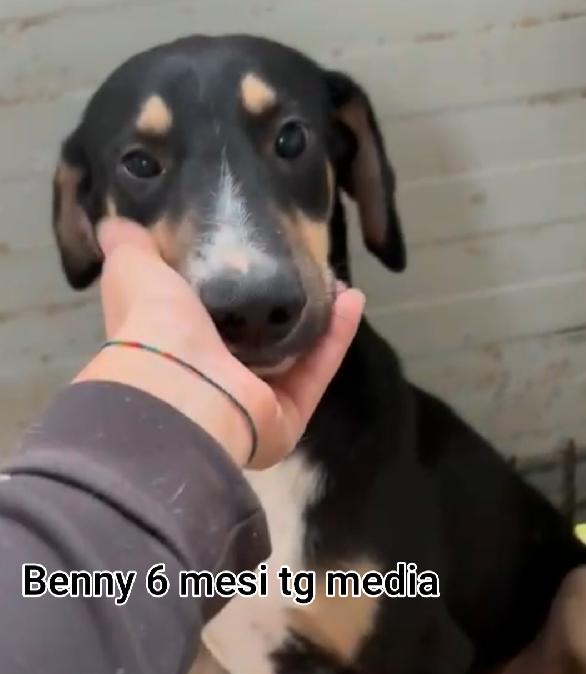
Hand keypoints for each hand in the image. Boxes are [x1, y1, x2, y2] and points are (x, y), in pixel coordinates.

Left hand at [95, 219, 363, 468]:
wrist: (179, 386)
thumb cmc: (153, 325)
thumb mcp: (133, 268)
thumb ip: (130, 246)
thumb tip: (112, 221)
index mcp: (174, 350)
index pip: (204, 319)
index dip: (230, 286)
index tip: (254, 255)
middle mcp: (211, 381)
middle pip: (256, 341)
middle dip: (282, 305)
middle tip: (306, 268)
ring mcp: (250, 404)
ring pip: (293, 358)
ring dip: (319, 319)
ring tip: (338, 279)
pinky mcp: (284, 419)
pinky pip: (316, 374)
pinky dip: (336, 338)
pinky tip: (353, 300)